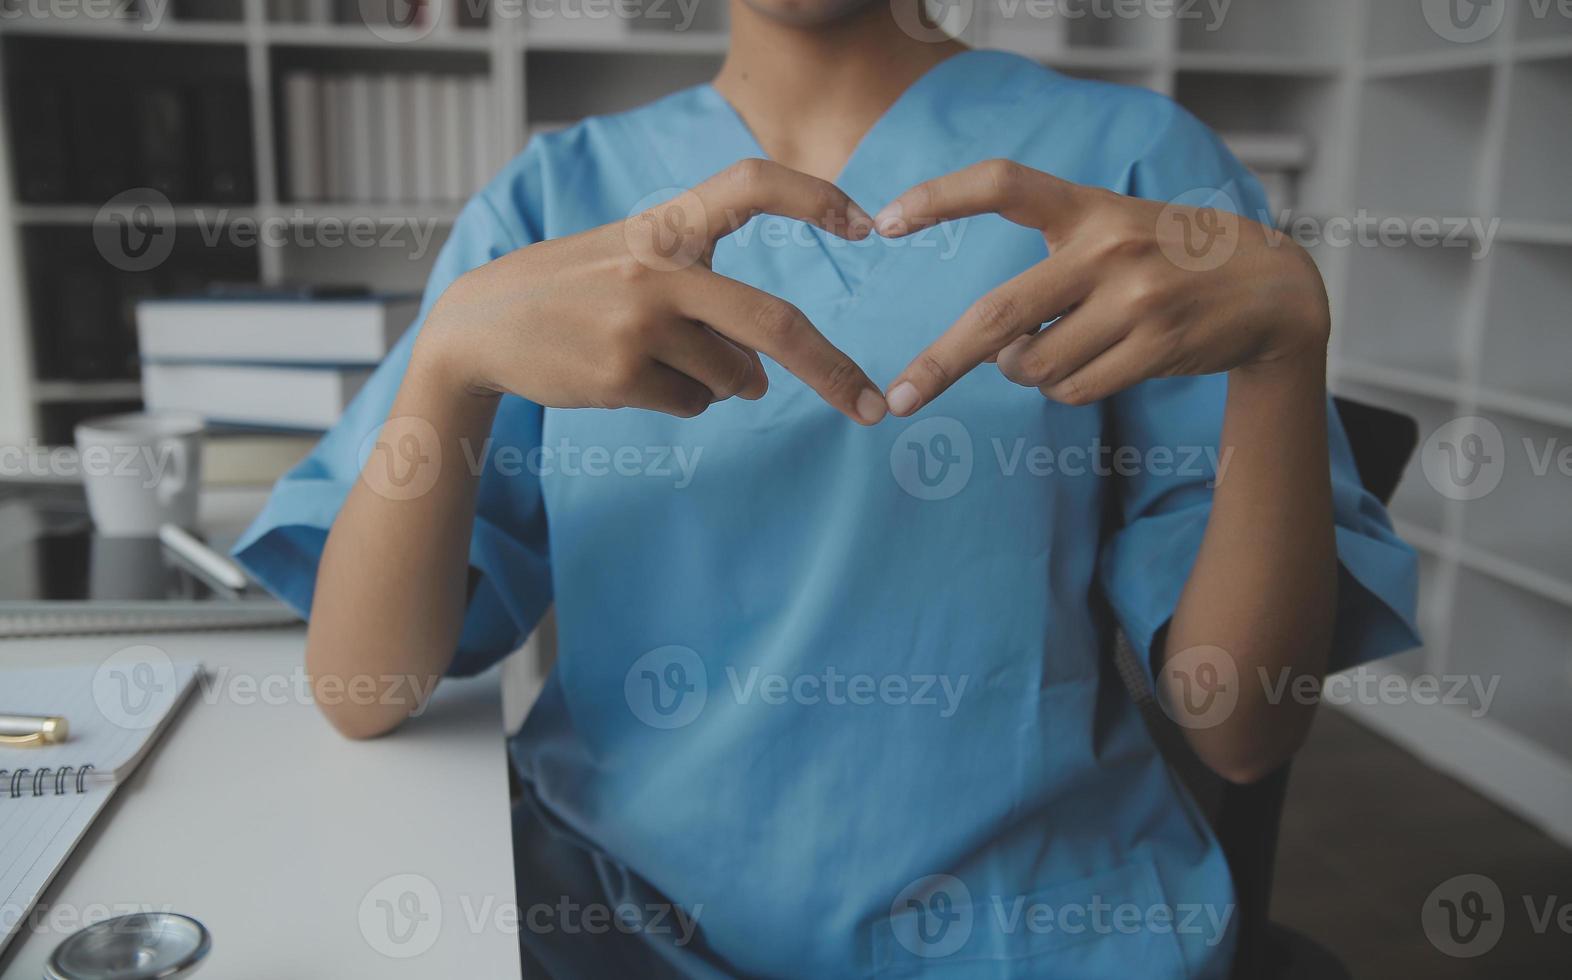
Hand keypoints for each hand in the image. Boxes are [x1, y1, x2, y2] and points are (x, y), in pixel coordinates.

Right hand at [418, 159, 888, 424]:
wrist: (479, 328)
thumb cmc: (573, 291)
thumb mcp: (634, 261)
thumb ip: (705, 297)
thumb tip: (763, 377)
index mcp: (665, 224)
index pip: (750, 184)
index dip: (814, 197)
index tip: (867, 225)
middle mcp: (658, 268)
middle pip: (772, 323)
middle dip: (833, 371)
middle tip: (872, 406)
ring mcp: (639, 325)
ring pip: (733, 377)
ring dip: (722, 382)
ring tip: (658, 358)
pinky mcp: (622, 376)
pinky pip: (694, 404)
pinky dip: (684, 400)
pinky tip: (631, 378)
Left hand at [873, 160, 1330, 415]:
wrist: (1274, 287)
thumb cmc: (1171, 259)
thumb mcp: (1116, 229)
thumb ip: (1055, 264)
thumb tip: (994, 348)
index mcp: (1088, 206)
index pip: (1003, 183)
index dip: (939, 197)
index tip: (883, 222)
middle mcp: (1108, 248)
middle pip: (998, 315)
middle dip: (940, 362)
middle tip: (900, 397)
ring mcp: (1135, 300)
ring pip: (1037, 366)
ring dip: (1027, 373)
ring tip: (1052, 352)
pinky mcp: (1158, 347)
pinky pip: (1076, 390)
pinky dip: (1066, 390)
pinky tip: (1092, 367)